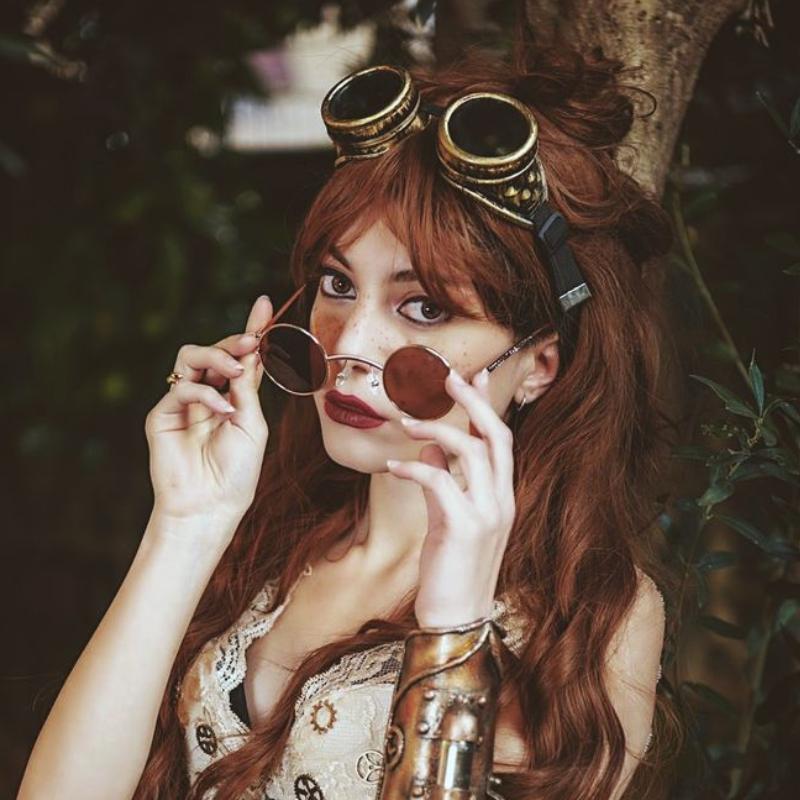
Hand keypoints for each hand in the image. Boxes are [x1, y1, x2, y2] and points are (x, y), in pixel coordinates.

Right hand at [144, 295, 272, 529]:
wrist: (211, 505)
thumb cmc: (237, 472)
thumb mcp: (252, 424)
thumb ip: (247, 388)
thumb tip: (252, 350)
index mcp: (234, 397)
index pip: (242, 357)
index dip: (252, 330)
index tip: (265, 304)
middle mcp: (208, 395)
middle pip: (214, 350)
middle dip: (234, 341)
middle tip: (252, 342)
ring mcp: (183, 403)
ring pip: (190, 357)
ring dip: (216, 356)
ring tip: (235, 372)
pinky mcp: (162, 414)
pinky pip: (182, 388)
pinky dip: (205, 395)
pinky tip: (221, 411)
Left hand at [386, 368, 515, 627]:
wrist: (456, 621)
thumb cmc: (451, 571)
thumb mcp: (448, 519)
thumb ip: (445, 481)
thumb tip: (431, 447)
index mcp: (502, 498)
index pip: (502, 441)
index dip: (487, 406)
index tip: (473, 376)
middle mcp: (502, 501)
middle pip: (496, 437)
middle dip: (473, 401)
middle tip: (448, 376)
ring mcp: (487, 514)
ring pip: (472, 452)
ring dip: (438, 428)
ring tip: (406, 419)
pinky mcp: (464, 527)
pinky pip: (440, 480)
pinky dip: (415, 465)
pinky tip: (393, 465)